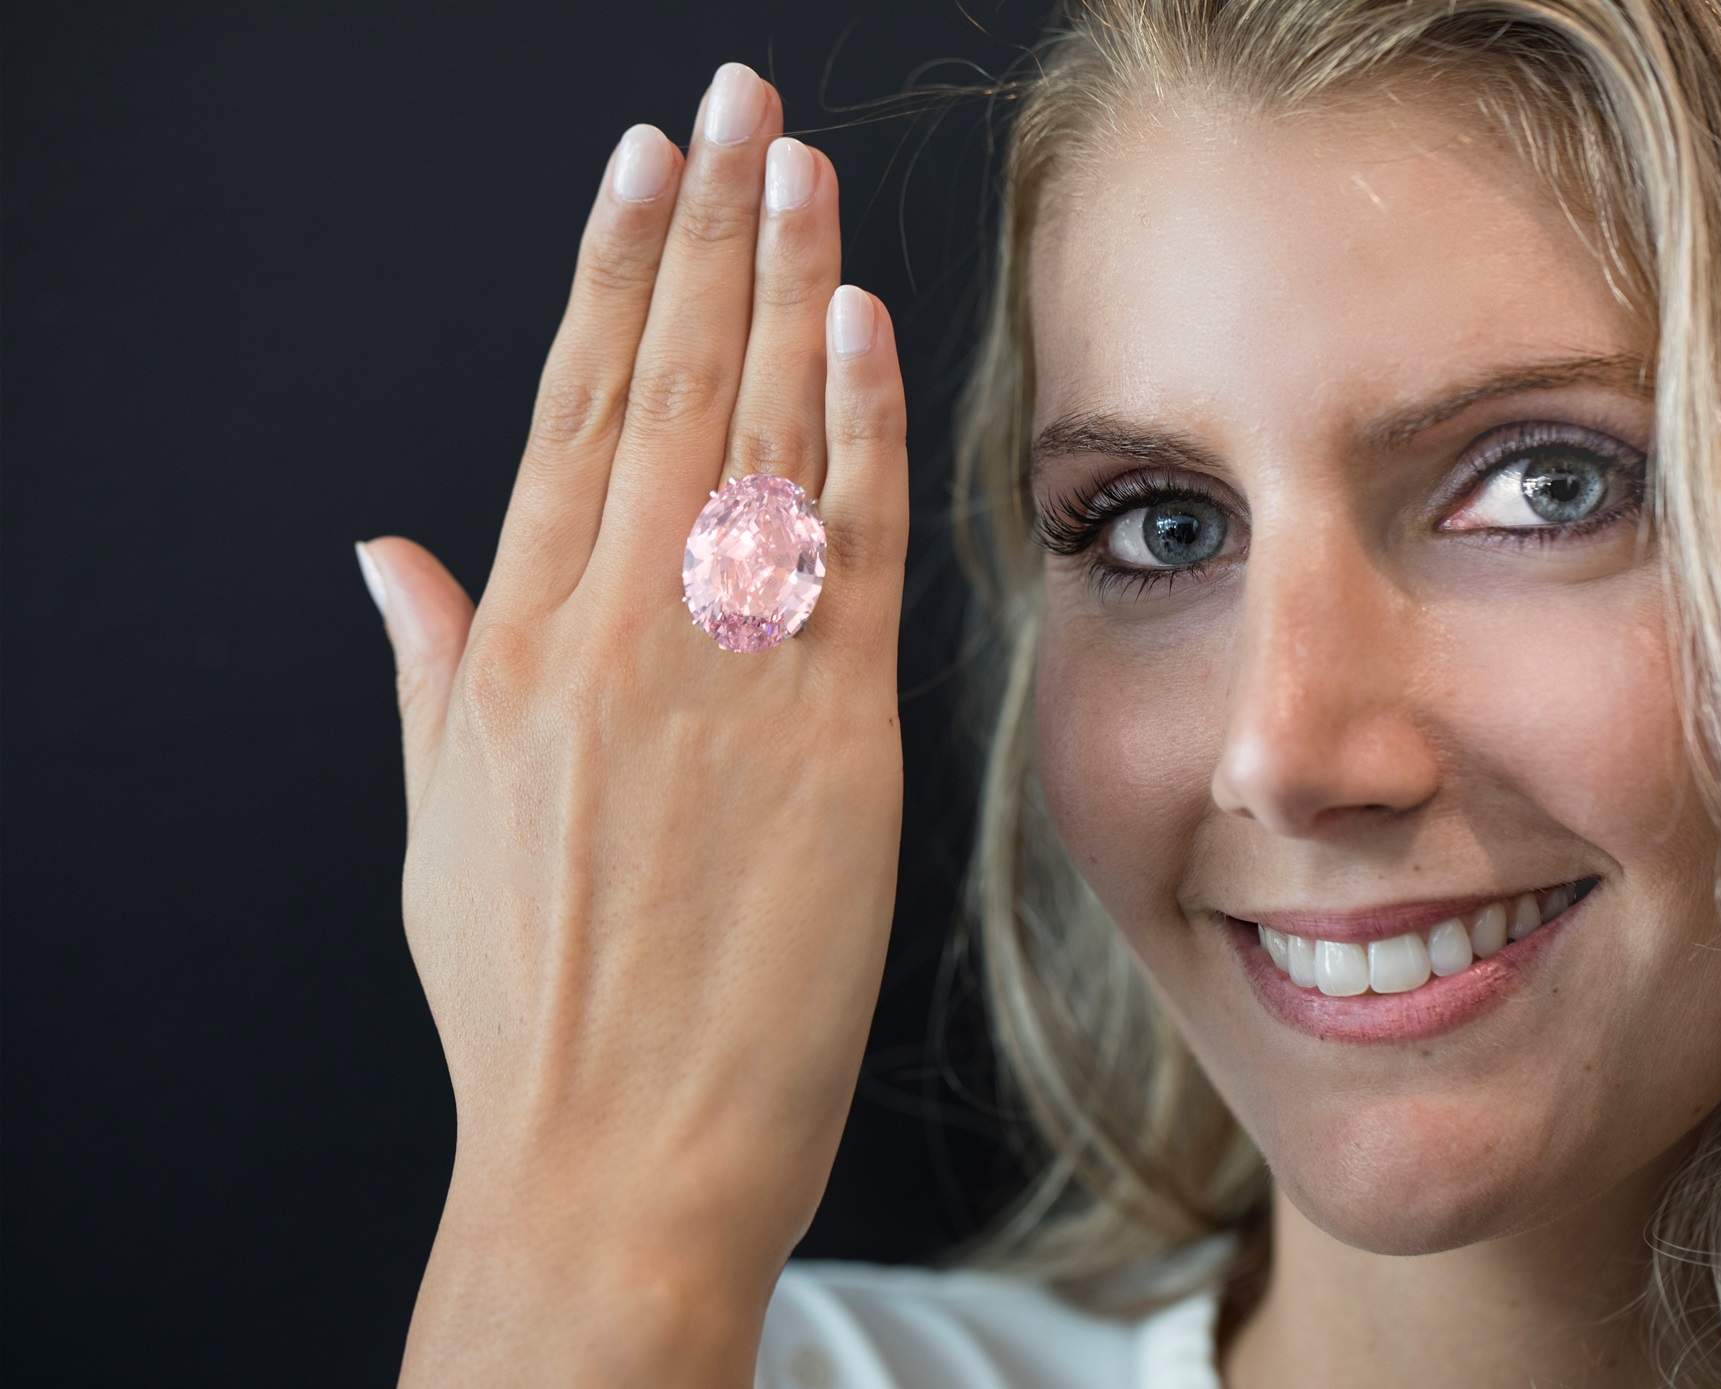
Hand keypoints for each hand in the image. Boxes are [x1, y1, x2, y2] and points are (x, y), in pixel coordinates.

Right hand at [360, 63, 907, 1381]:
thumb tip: (385, 552)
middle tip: (732, 101)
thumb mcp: (441, 822)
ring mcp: (723, 674)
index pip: (570, 412)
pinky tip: (863, 323)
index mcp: (516, 644)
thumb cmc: (534, 999)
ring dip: (785, 284)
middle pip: (666, 386)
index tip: (638, 172)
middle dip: (704, 228)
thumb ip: (428, 667)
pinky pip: (849, 546)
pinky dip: (857, 426)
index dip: (609, 278)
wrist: (616, 1148)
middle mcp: (613, 631)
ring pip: (758, 435)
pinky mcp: (828, 733)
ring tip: (798, 165)